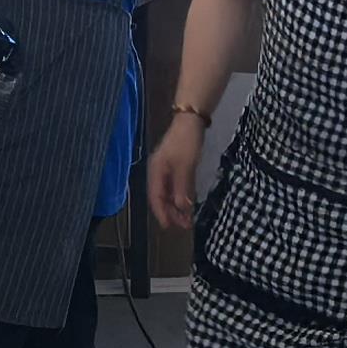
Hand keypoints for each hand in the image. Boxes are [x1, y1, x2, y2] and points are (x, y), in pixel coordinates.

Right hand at [147, 115, 204, 229]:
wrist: (191, 120)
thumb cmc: (186, 143)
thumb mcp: (185, 166)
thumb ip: (182, 188)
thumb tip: (181, 208)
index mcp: (155, 172)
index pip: (155, 197)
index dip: (162, 213)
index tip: (170, 227)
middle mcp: (158, 172)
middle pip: (161, 197)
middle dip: (171, 212)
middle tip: (185, 225)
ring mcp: (166, 169)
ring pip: (168, 193)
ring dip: (177, 206)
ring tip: (188, 218)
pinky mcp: (175, 166)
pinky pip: (175, 186)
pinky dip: (181, 196)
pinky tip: (188, 203)